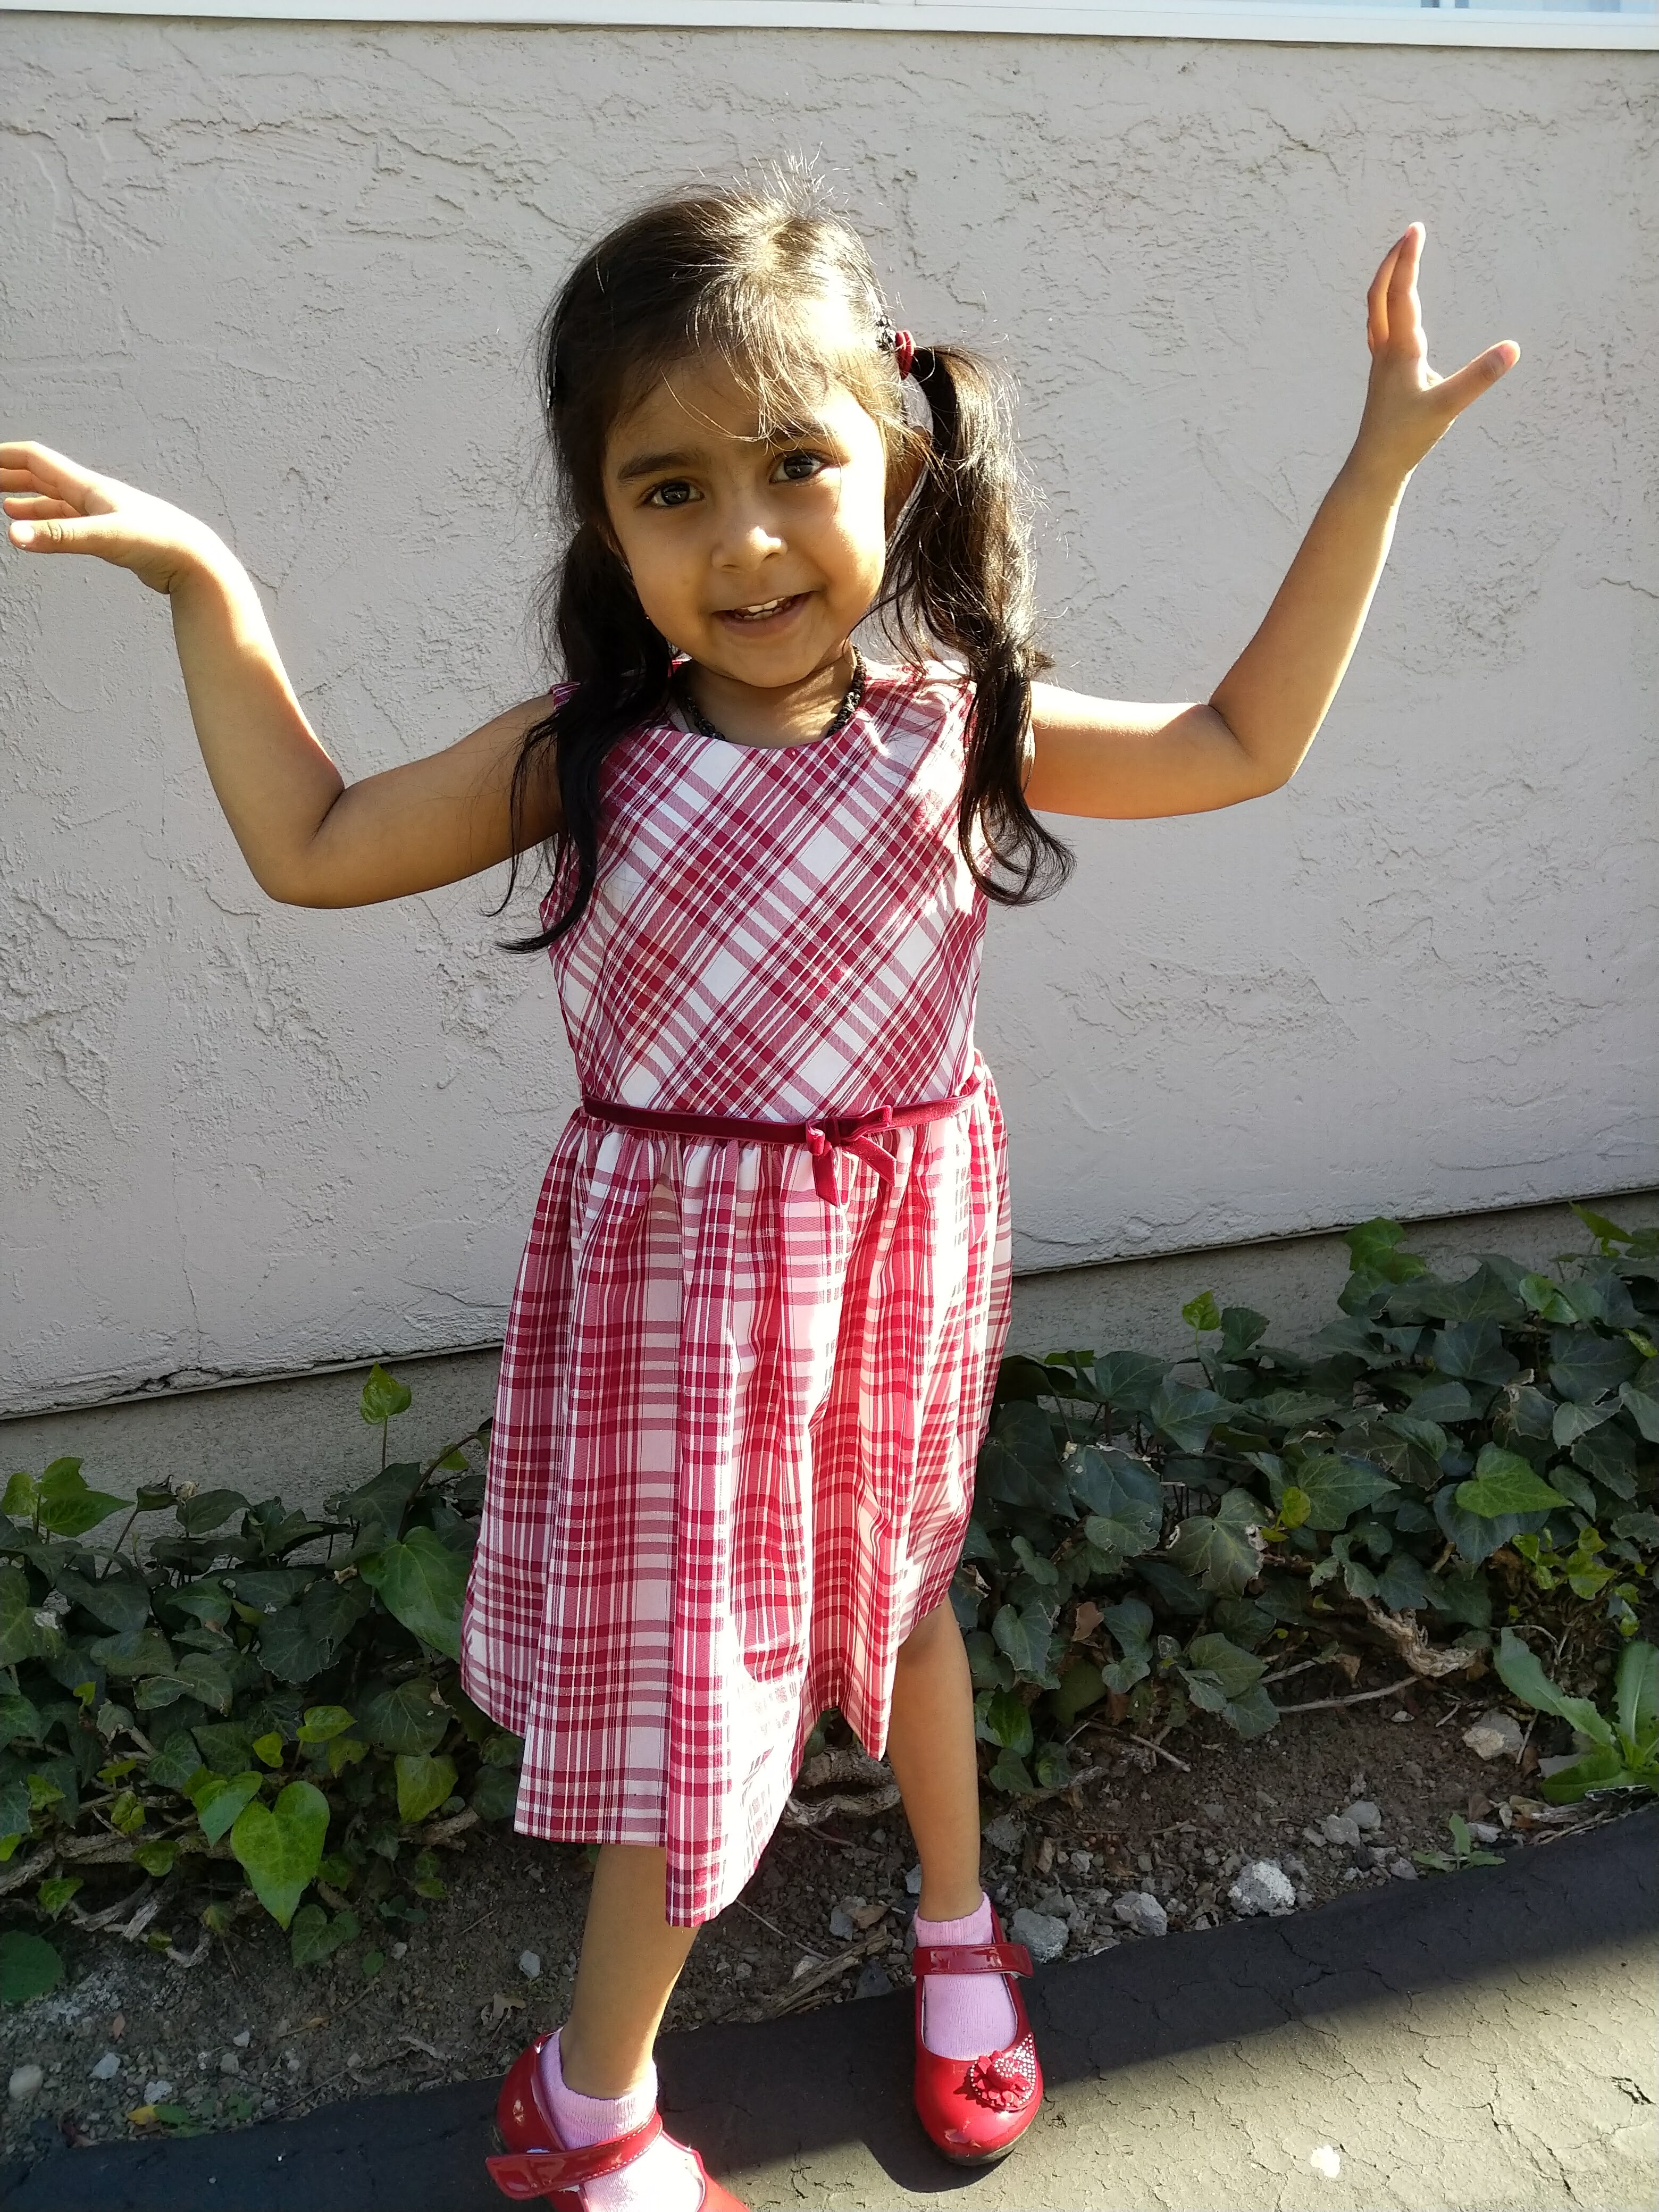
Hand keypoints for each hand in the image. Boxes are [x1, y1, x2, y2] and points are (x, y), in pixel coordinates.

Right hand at [2, 440, 223, 594]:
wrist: (196, 561)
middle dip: (11, 478)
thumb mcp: (103, 537)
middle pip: (42, 478)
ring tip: (6, 508)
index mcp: (88, 487)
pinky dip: (51, 525)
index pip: (36, 460)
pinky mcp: (112, 537)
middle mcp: (93, 496)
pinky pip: (72, 525)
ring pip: (56, 503)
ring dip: (29, 503)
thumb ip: (59, 537)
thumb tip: (14, 535)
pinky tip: (45, 534)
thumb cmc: (160, 541)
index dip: (6, 458)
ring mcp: (103, 516)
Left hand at [1350, 224, 1518, 483]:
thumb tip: (1512, 349)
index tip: (1415, 229)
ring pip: (1376, 311)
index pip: (1401, 293)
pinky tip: (1397, 311)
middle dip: (1394, 261)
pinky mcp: (1383, 374)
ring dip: (1387, 281)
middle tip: (1410, 233)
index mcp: (1400, 349)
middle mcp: (1385, 350)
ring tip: (1401, 259)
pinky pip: (1380, 329)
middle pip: (1380, 294)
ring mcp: (1381, 362)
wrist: (1374, 466)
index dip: (1407, 259)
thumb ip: (1480, 377)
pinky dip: (1387, 308)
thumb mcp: (1448, 406)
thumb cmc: (1406, 438)